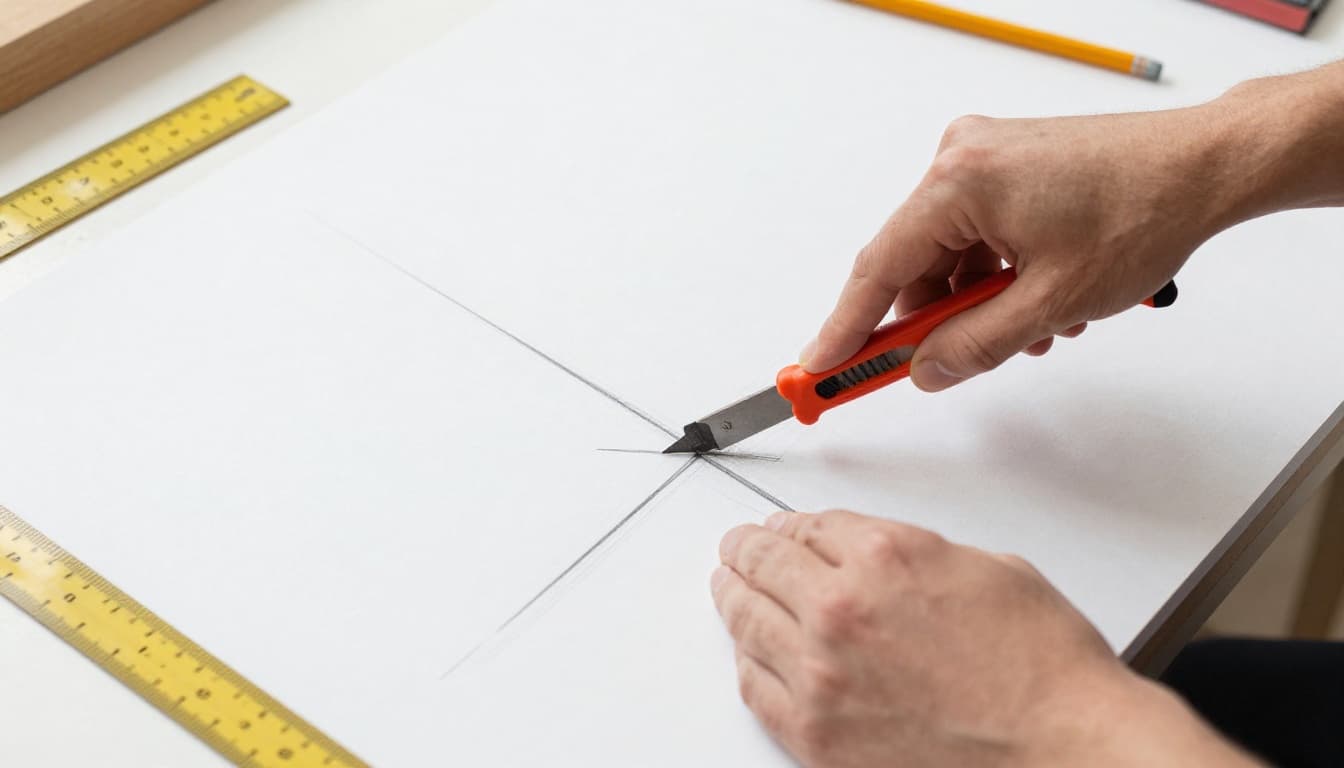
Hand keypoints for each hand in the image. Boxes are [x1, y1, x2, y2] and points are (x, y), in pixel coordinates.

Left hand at [712, 511, 1256, 766]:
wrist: (1062, 746)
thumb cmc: (1043, 670)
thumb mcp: (989, 569)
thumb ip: (920, 555)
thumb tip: (890, 559)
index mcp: (886, 555)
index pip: (811, 527)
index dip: (790, 524)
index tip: (781, 528)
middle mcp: (842, 608)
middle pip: (765, 563)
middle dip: (747, 550)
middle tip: (736, 548)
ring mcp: (822, 673)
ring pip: (747, 619)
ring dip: (733, 596)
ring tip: (728, 587)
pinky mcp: (816, 733)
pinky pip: (756, 687)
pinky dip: (747, 662)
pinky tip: (749, 653)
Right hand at [800, 107, 1224, 390]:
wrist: (1206, 165)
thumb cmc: (1143, 210)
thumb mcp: (1050, 302)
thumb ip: (975, 345)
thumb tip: (926, 370)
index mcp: (958, 181)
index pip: (879, 268)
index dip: (846, 327)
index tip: (817, 368)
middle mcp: (962, 158)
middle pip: (914, 263)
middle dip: (933, 322)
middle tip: (931, 369)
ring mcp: (985, 157)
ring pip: (951, 254)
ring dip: (977, 303)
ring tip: (1031, 330)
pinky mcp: (1009, 165)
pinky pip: (978, 235)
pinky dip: (997, 275)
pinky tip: (1038, 300)